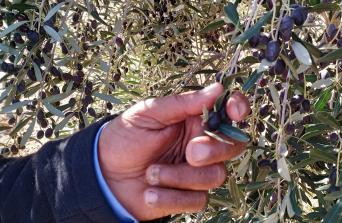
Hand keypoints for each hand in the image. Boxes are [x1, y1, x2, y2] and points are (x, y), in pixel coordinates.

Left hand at [98, 83, 249, 220]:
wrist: (104, 175)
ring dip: (180, 177)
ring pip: (215, 176)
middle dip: (214, 150)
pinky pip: (197, 200)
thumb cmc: (124, 138)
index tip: (234, 110)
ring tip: (151, 173)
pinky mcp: (188, 196)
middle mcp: (201, 144)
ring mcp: (196, 171)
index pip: (228, 112)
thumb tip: (217, 88)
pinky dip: (171, 197)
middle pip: (232, 146)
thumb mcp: (148, 113)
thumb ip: (182, 103)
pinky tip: (149, 192)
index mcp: (194, 120)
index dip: (238, 108)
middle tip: (190, 152)